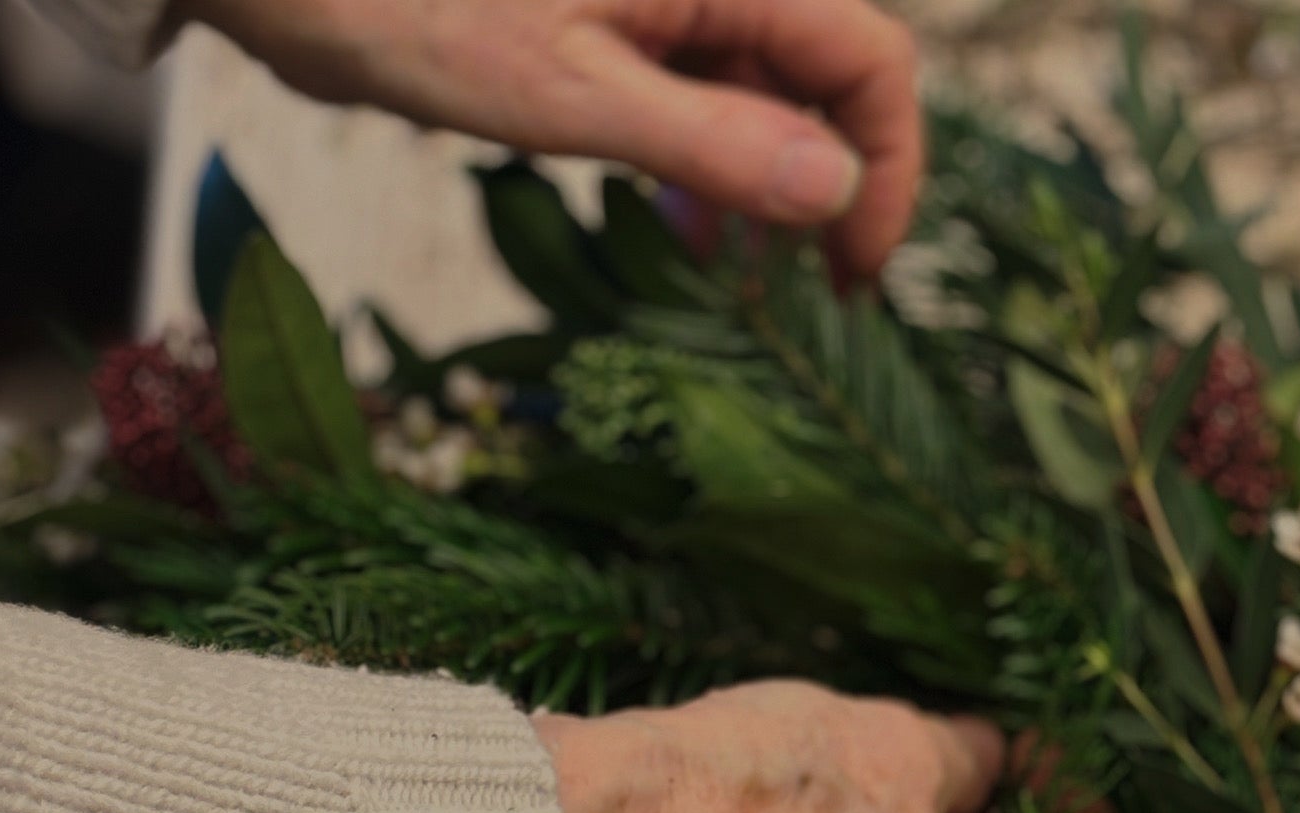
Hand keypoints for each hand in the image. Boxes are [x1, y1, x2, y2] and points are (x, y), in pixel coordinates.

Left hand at [182, 0, 920, 278]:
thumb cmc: (415, 6)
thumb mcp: (573, 94)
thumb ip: (713, 141)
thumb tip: (833, 192)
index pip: (868, 60)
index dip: (884, 171)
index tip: (854, 273)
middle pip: (824, 74)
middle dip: (827, 186)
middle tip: (807, 296)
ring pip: (763, 87)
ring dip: (765, 182)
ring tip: (734, 272)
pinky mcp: (614, 19)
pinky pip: (699, 87)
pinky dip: (705, 160)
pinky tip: (679, 222)